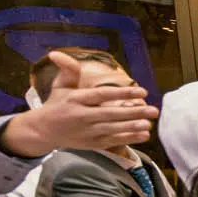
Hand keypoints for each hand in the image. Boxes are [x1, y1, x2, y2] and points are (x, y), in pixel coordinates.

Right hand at [0, 53, 156, 155]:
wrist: (43, 131)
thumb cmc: (56, 105)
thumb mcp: (60, 86)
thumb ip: (68, 70)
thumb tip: (56, 53)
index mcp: (76, 99)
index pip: (102, 95)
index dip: (122, 93)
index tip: (142, 91)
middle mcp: (81, 116)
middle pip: (110, 114)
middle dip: (133, 112)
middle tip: (154, 110)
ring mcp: (87, 131)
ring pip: (113, 129)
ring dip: (132, 127)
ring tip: (149, 123)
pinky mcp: (91, 144)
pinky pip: (113, 141)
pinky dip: (128, 139)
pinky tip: (144, 134)